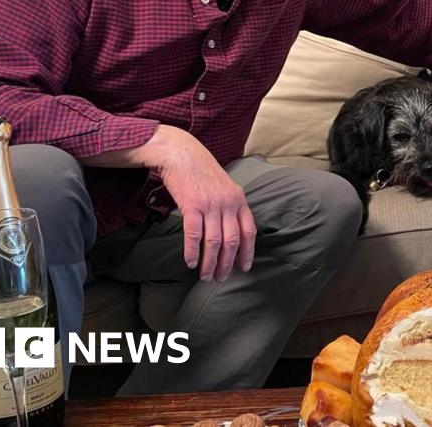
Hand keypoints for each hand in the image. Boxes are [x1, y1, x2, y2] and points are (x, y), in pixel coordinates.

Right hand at [150, 126, 256, 282]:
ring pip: (214, 242)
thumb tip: (231, 232)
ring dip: (209, 263)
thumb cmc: (202, 172)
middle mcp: (228, 203)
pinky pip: (194, 234)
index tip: (243, 268)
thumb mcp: (225, 187)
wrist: (182, 153)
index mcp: (239, 200)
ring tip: (205, 276)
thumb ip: (231, 207)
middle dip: (227, 264)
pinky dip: (193, 252)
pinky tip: (191, 263)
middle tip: (220, 278)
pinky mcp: (192, 205)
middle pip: (232, 241)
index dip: (247, 252)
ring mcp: (211, 205)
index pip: (249, 231)